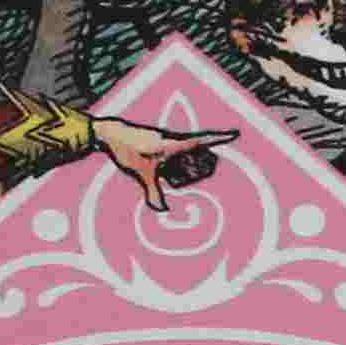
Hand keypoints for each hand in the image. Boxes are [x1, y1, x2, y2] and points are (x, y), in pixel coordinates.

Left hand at [96, 116, 231, 206]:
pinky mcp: (160, 140)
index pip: (201, 141)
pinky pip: (175, 151)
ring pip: (186, 151)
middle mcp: (172, 138)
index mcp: (172, 143)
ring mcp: (166, 138)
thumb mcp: (141, 175)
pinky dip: (174, 163)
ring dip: (185, 165)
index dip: (219, 138)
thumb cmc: (126, 150)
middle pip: (198, 150)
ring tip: (167, 174)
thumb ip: (153, 193)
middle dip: (201, 164)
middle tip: (186, 177)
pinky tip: (160, 169)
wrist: (109, 133)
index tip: (236, 133)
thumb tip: (163, 211)